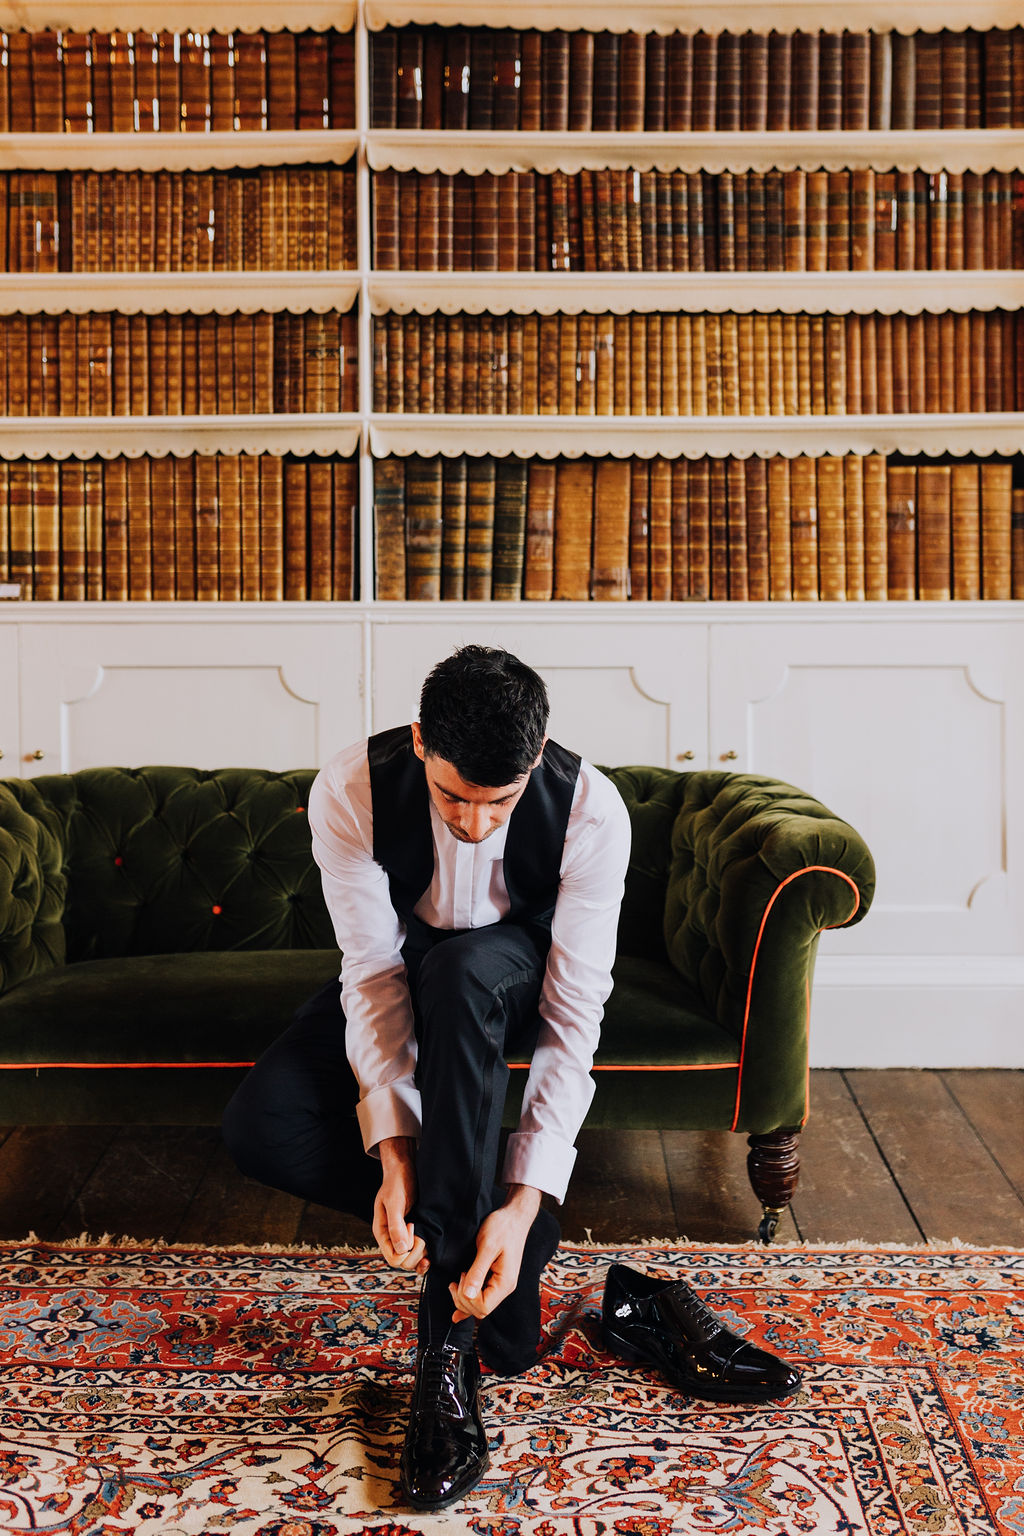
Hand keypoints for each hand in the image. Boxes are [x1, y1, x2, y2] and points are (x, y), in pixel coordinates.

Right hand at [372, 1136, 428, 1274]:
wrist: (405, 1169)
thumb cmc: (397, 1183)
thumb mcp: (395, 1202)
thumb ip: (396, 1225)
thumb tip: (402, 1250)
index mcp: (383, 1233)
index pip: (393, 1259)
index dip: (406, 1250)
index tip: (412, 1225)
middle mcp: (393, 1238)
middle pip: (404, 1262)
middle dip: (416, 1251)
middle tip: (421, 1228)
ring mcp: (405, 1237)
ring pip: (414, 1260)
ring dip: (423, 1251)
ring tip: (427, 1231)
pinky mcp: (416, 1233)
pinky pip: (421, 1252)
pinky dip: (427, 1253)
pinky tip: (433, 1246)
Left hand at [449, 1184, 541, 1322]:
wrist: (513, 1216)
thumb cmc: (502, 1227)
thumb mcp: (488, 1247)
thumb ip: (478, 1271)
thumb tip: (468, 1295)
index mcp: (505, 1282)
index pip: (483, 1307)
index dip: (468, 1298)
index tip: (463, 1275)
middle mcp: (505, 1287)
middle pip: (480, 1310)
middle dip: (463, 1299)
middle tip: (457, 1278)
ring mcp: (501, 1284)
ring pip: (480, 1306)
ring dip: (464, 1299)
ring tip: (457, 1281)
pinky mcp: (495, 1279)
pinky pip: (482, 1298)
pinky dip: (469, 1303)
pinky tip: (458, 1311)